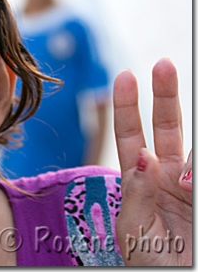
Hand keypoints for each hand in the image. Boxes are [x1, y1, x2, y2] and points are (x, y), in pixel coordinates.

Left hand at [113, 58, 191, 265]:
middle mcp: (168, 176)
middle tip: (163, 63)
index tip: (125, 76)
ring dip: (192, 157)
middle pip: (167, 126)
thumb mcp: (133, 229)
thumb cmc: (149, 261)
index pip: (131, 135)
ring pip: (195, 149)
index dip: (127, 106)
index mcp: (141, 181)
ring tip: (185, 183)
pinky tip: (191, 181)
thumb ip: (137, 193)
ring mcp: (192, 184)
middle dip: (165, 94)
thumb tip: (143, 156)